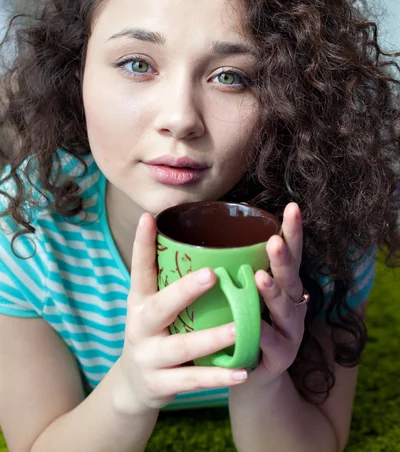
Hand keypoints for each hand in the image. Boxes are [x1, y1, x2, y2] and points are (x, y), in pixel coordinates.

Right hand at [117, 213, 248, 412]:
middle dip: (184, 291)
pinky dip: (218, 378)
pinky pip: (192, 380)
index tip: (149, 217)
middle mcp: (139, 326)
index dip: (142, 244)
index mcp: (139, 301)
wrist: (133, 385)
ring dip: (210, 339)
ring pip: (181, 348)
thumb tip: (201, 242)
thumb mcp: (152, 306)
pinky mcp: (160, 384)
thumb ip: (170, 281)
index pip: (139, 269)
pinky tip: (243, 372)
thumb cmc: (155, 332)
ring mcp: (148, 357)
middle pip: (160, 307)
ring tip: (237, 329)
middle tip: (211, 275)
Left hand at [247, 202, 306, 386]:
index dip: (292, 230)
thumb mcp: (240, 293)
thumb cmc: (240, 322)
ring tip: (261, 278)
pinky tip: (257, 328)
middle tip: (274, 241)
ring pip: (284, 308)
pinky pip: (272, 343)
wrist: (247, 374)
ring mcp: (290, 329)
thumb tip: (202, 230)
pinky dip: (265, 335)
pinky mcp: (282, 356)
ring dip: (273, 293)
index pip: (288, 251)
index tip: (292, 206)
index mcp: (281, 282)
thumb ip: (231, 266)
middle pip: (290, 275)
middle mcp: (292, 302)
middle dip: (283, 257)